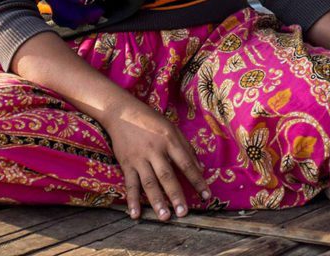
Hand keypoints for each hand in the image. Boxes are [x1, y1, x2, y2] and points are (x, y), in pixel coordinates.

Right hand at [103, 96, 209, 220]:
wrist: (123, 112)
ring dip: (157, 201)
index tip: (206, 196)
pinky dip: (132, 200)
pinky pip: (130, 184)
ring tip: (165, 217)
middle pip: (167, 176)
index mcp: (170, 140)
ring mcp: (139, 158)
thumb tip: (200, 168)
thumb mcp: (172, 128)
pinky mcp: (126, 163)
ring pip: (149, 182)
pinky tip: (136, 214)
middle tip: (184, 213)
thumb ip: (186, 148)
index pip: (186, 164)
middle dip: (176, 195)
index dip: (197, 180)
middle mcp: (155, 150)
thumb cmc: (151, 121)